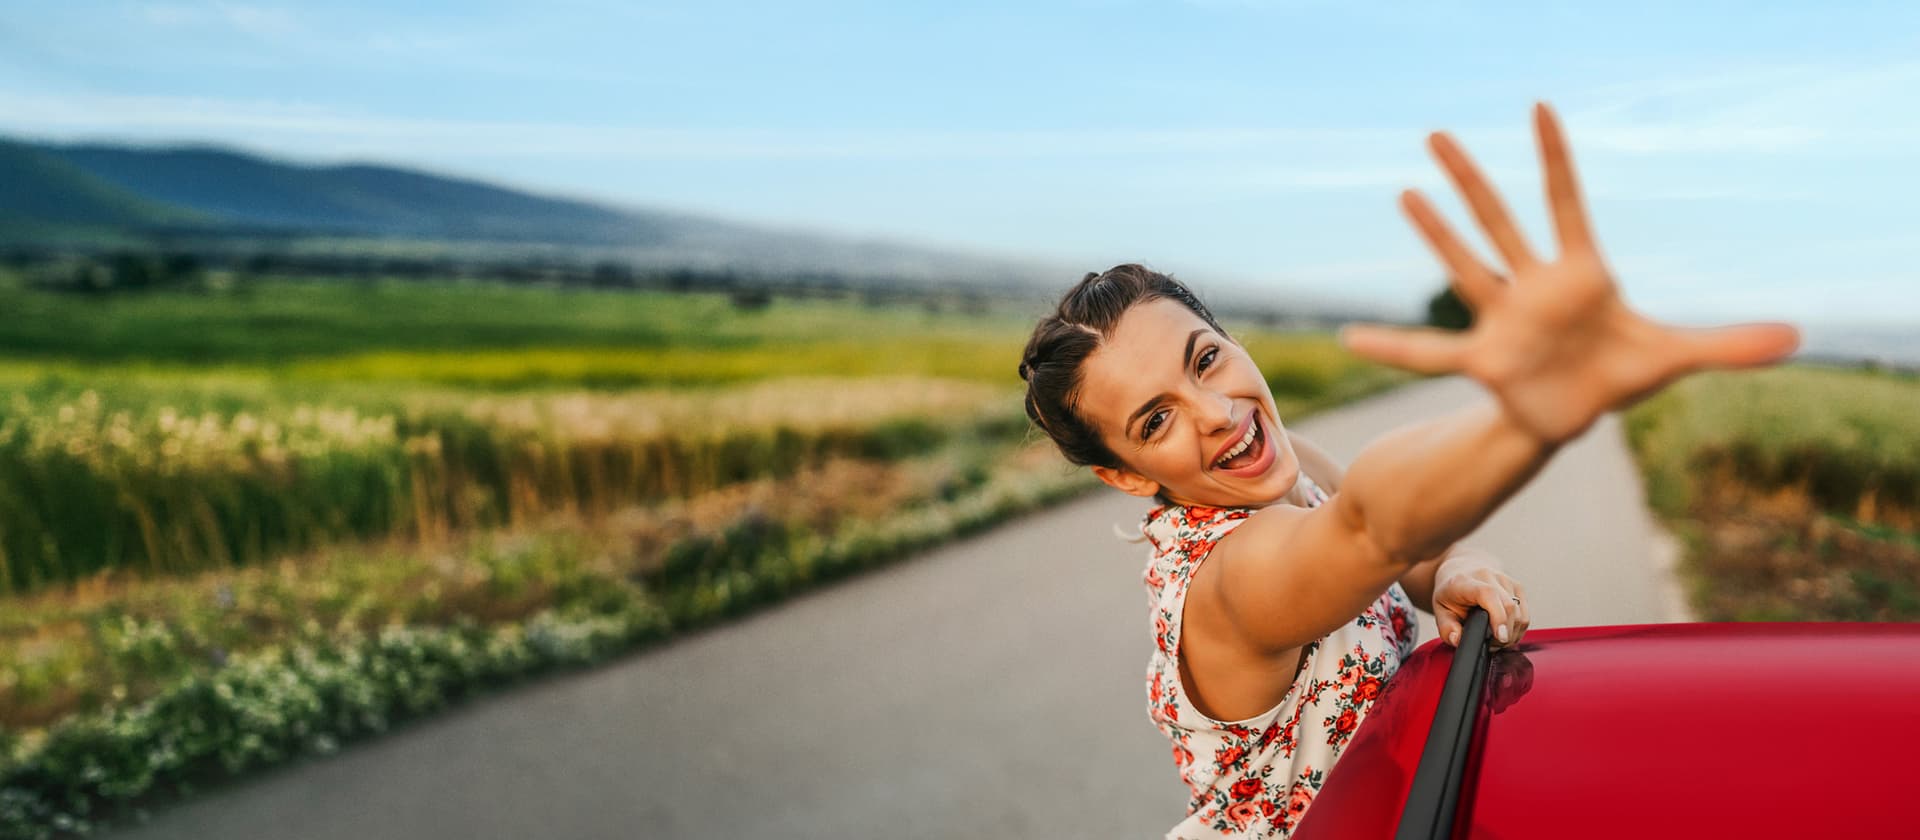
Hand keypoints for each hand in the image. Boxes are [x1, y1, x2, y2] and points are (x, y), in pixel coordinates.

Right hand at [1340, 102, 1801, 445]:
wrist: (1577, 412)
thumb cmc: (1620, 373)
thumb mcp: (1677, 357)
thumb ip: (1727, 344)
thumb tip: (1796, 337)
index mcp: (1578, 272)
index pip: (1565, 203)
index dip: (1555, 158)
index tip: (1539, 108)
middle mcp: (1531, 285)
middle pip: (1498, 222)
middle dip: (1470, 179)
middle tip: (1437, 135)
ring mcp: (1502, 318)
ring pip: (1464, 267)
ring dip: (1437, 233)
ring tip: (1407, 192)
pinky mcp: (1483, 360)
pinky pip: (1429, 354)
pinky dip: (1392, 349)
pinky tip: (1350, 339)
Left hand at [1432, 562, 1528, 651]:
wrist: (1462, 569)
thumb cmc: (1451, 591)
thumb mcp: (1439, 609)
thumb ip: (1446, 628)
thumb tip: (1458, 640)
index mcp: (1466, 581)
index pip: (1488, 594)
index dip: (1498, 617)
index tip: (1500, 636)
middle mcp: (1488, 576)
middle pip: (1510, 607)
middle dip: (1505, 634)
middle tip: (1492, 645)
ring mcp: (1506, 580)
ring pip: (1520, 613)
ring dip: (1512, 633)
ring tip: (1497, 639)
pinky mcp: (1517, 587)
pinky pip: (1525, 613)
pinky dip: (1518, 627)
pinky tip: (1505, 631)